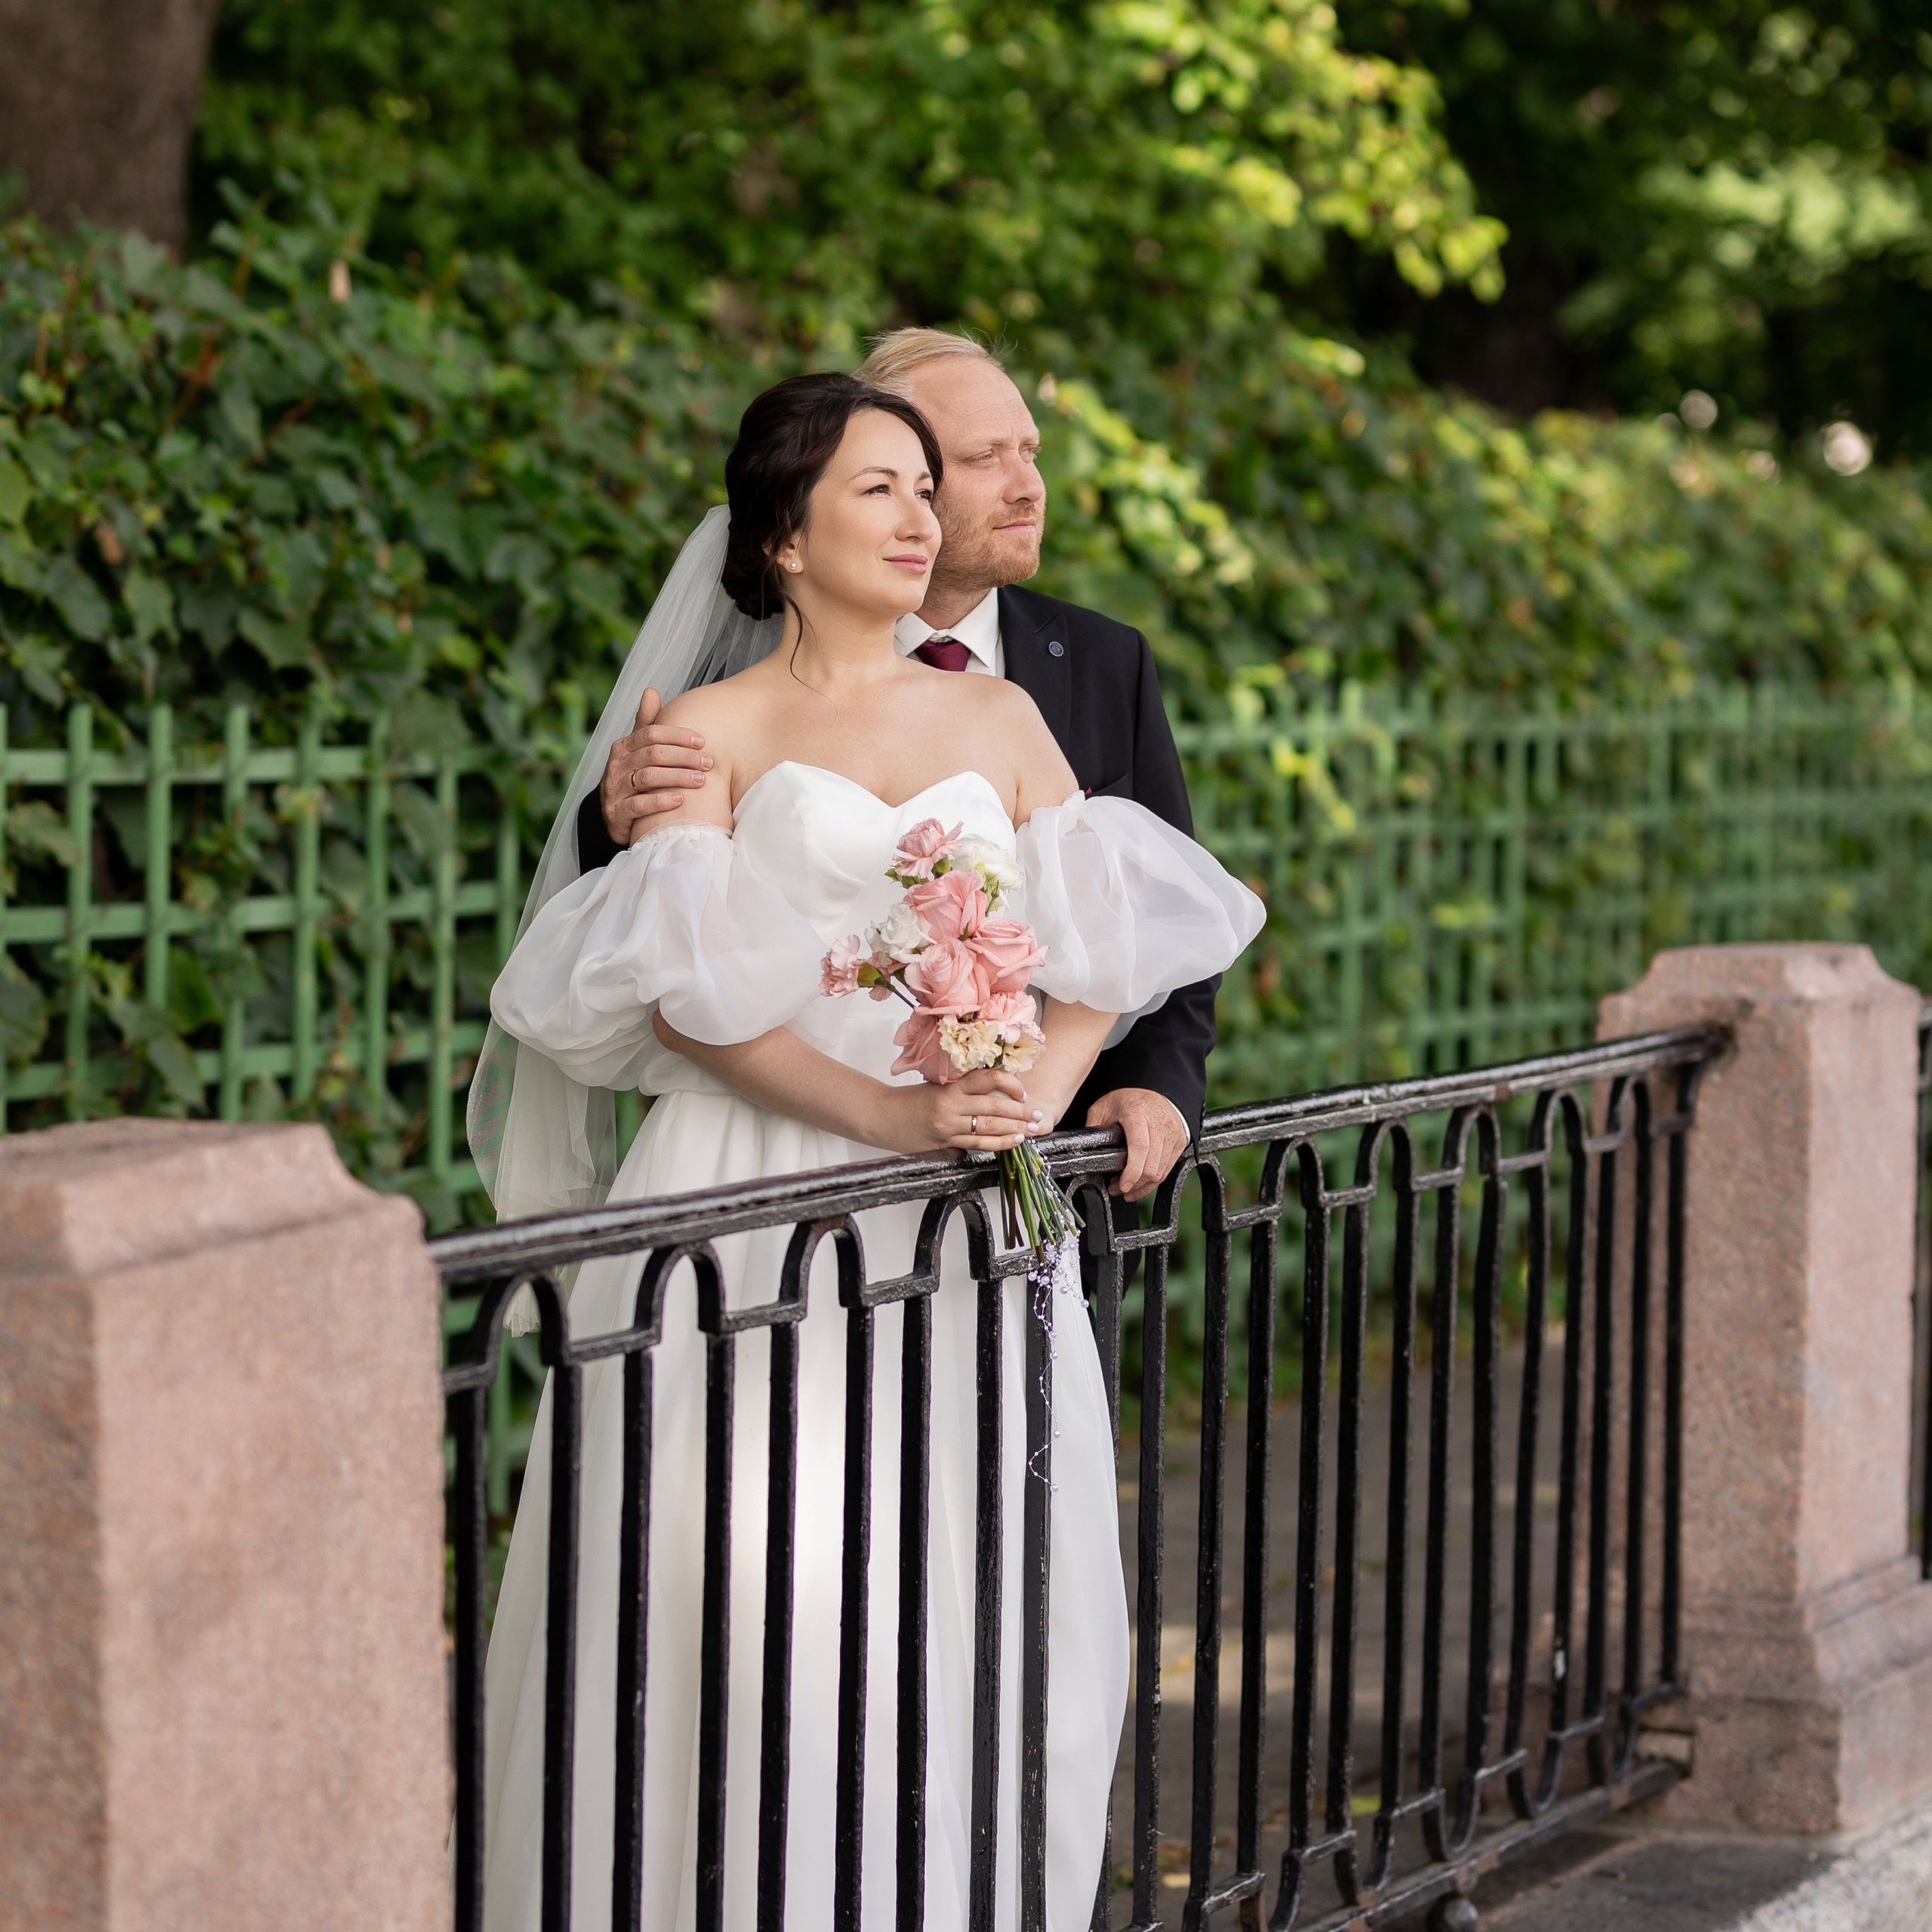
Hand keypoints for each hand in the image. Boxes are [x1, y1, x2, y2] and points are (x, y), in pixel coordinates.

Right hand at [600, 688, 711, 845]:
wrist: (614, 816)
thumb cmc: (633, 778)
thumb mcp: (638, 751)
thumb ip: (646, 724)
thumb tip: (651, 690)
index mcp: (623, 746)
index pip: (651, 734)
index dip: (678, 736)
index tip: (702, 741)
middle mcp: (616, 765)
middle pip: (653, 754)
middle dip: (684, 757)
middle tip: (709, 763)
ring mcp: (614, 789)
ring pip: (648, 777)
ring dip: (678, 777)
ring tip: (701, 780)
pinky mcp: (616, 812)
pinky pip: (639, 804)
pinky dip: (660, 801)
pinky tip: (680, 800)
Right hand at [875, 1069, 1043, 1155]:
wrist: (882, 1117)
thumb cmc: (909, 1100)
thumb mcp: (936, 1086)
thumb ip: (963, 1088)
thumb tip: (996, 1089)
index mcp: (950, 1086)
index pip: (987, 1079)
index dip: (1010, 1084)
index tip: (1022, 1090)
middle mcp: (950, 1106)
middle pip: (994, 1106)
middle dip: (1020, 1110)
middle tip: (1036, 1114)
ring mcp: (948, 1127)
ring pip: (990, 1127)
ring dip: (1015, 1128)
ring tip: (1031, 1128)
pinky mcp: (946, 1145)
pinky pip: (978, 1145)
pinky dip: (999, 1144)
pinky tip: (1014, 1142)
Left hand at [1085, 1087, 1189, 1201]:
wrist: (1155, 1092)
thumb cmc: (1128, 1100)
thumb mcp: (1104, 1106)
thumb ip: (1094, 1126)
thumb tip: (1084, 1148)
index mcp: (1138, 1113)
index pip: (1140, 1148)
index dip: (1132, 1172)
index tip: (1122, 1185)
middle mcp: (1159, 1123)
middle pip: (1151, 1166)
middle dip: (1133, 1185)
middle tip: (1117, 1188)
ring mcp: (1172, 1134)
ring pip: (1160, 1172)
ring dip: (1142, 1186)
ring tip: (1126, 1188)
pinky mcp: (1179, 1143)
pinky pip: (1167, 1170)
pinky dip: (1153, 1182)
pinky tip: (1140, 1184)